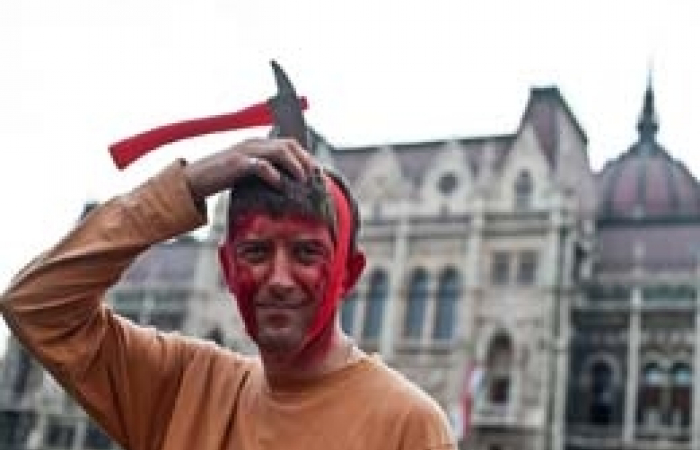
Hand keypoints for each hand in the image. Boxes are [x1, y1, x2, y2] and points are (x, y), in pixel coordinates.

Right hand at [184, 138, 315, 200]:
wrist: (194, 180)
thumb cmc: (221, 178)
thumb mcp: (247, 174)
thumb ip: (265, 173)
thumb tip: (286, 185)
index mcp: (258, 145)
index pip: (289, 144)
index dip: (306, 156)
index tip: (318, 173)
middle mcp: (254, 144)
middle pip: (288, 144)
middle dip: (306, 159)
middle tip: (316, 177)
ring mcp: (245, 151)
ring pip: (278, 150)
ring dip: (294, 164)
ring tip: (303, 179)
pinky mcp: (236, 163)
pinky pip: (259, 165)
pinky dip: (273, 174)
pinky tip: (280, 184)